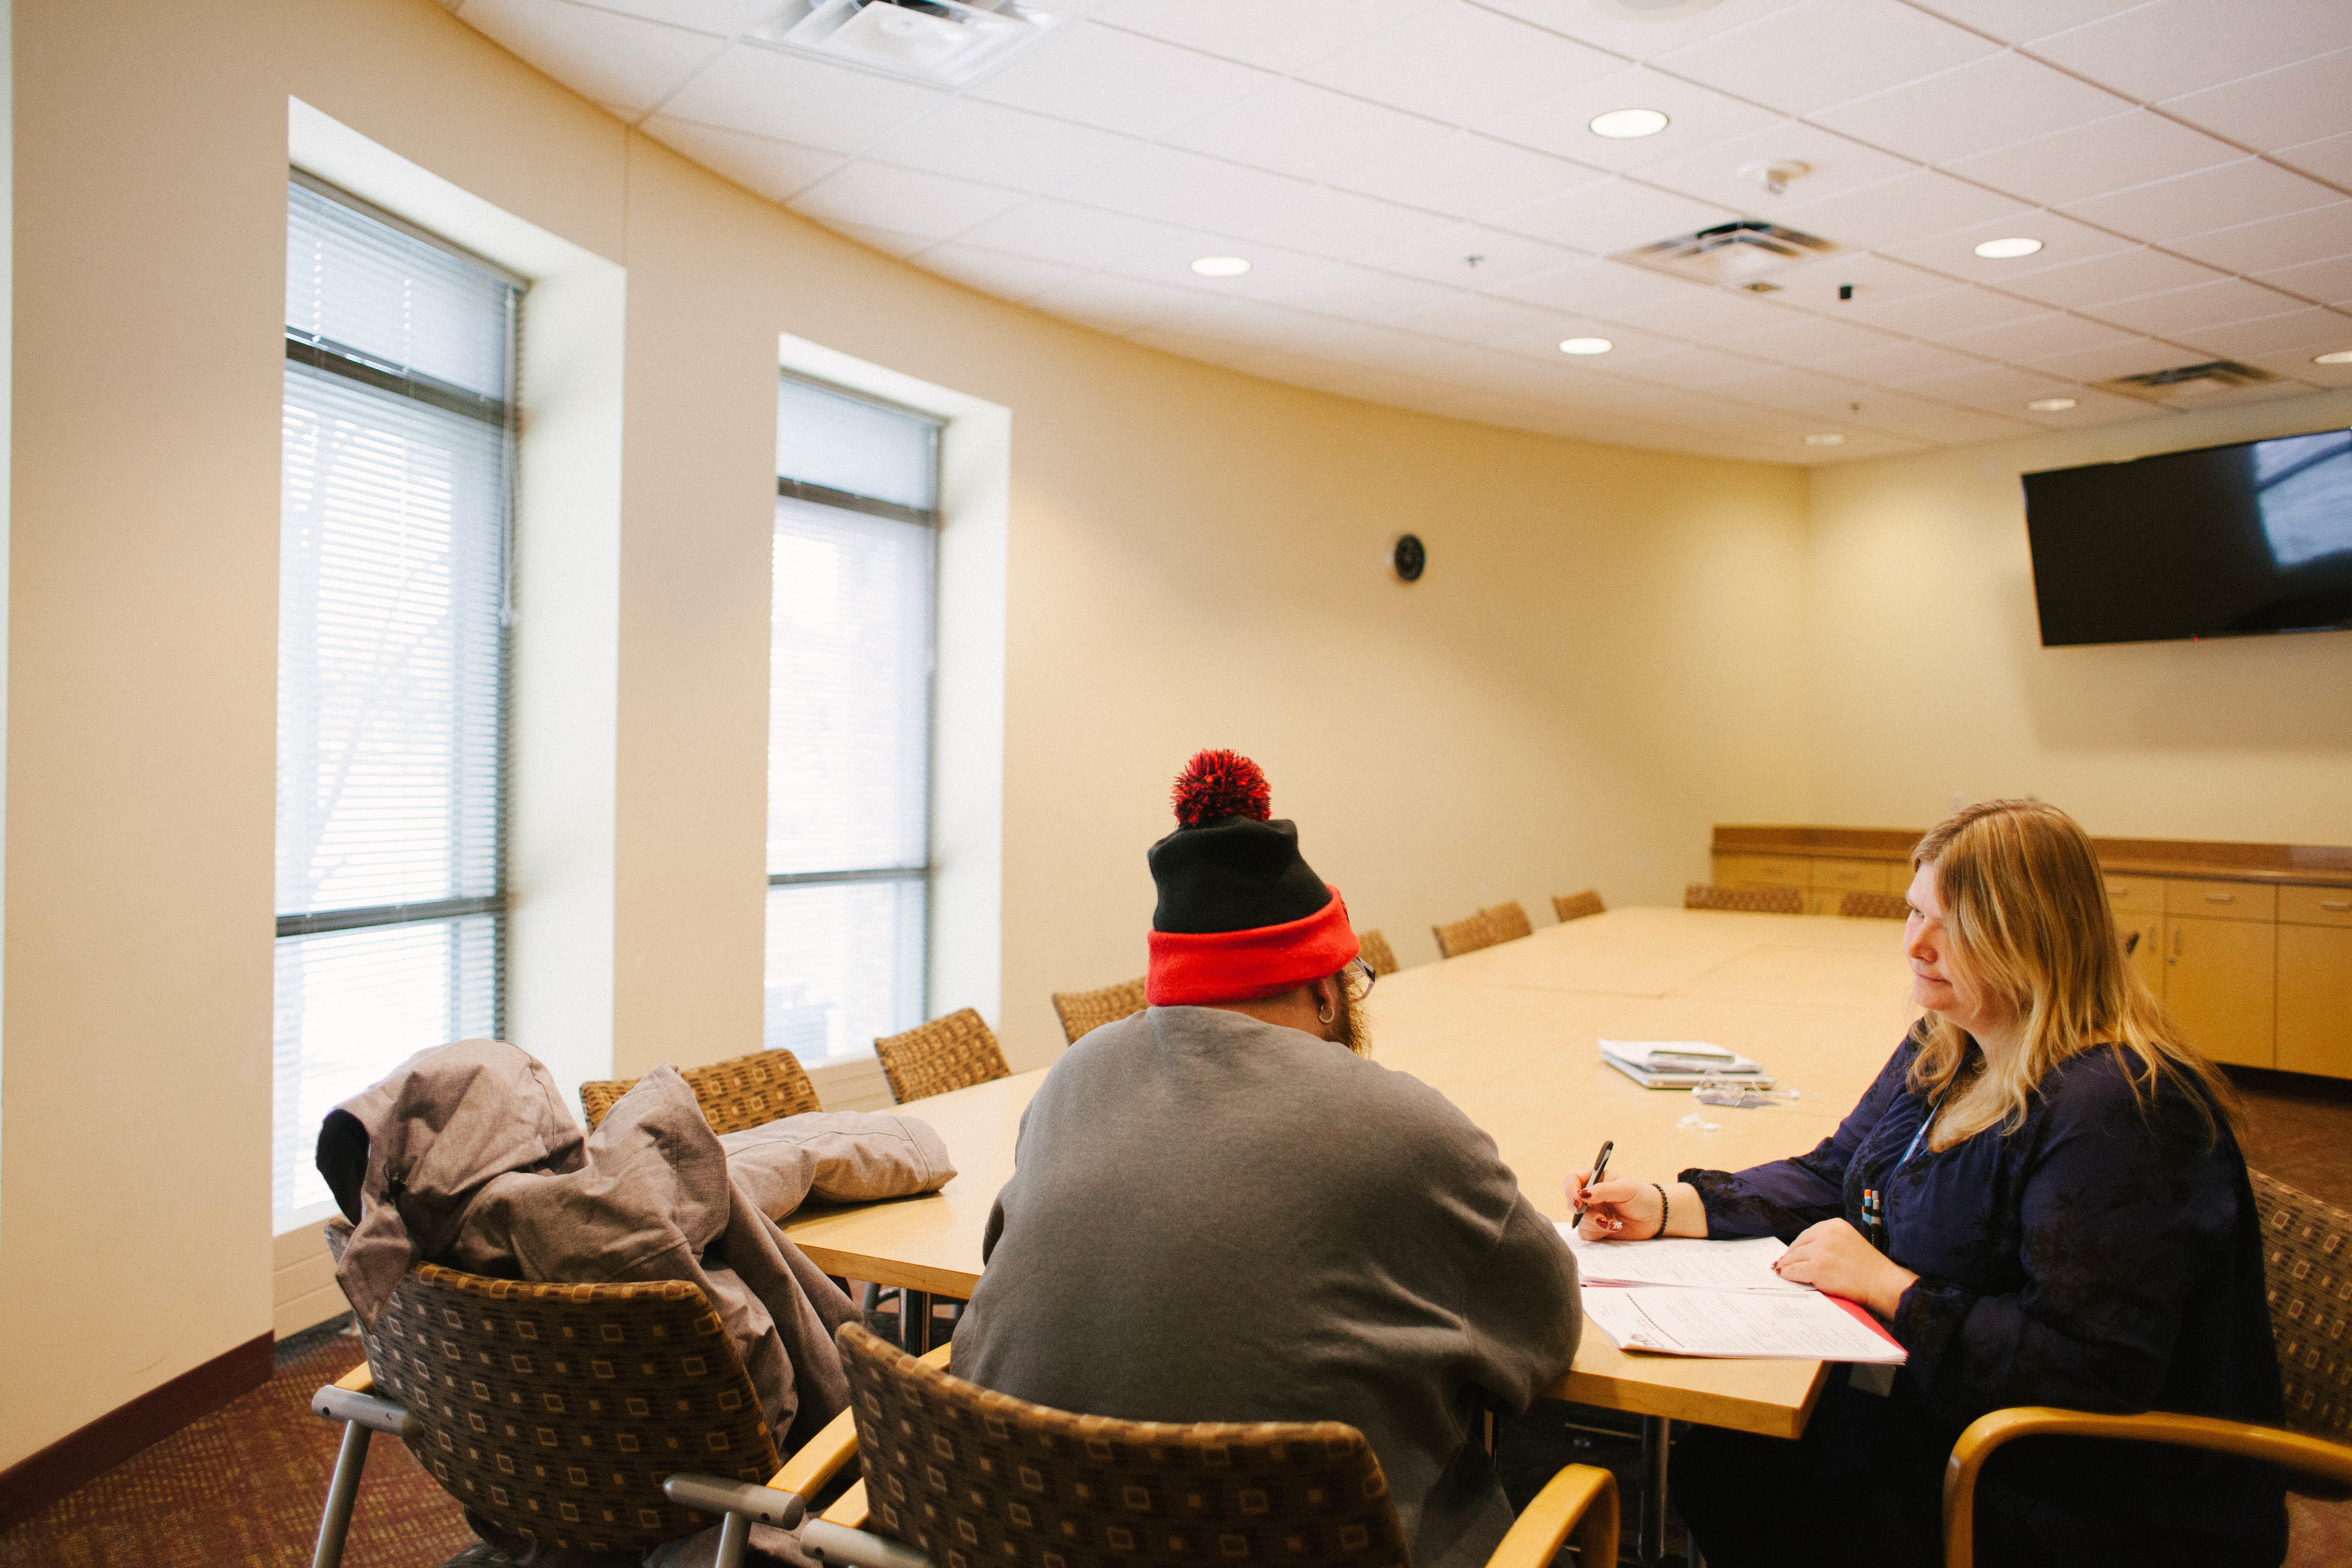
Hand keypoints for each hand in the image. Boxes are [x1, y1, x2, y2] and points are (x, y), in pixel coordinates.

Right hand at [1568, 1171, 1662, 1241]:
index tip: (1578, 1200)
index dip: (1570, 1190)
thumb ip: (1602, 1191)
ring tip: (1614, 1223)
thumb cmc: (1641, 1197)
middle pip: (1572, 1203)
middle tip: (1599, 1217)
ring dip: (1595, 1224)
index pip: (1572, 1181)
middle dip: (1583, 1212)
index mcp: (1594, 1180)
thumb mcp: (1624, 1189)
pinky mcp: (1596, 1229)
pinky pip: (1587, 1233)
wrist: (1654, 1217)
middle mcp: (1590, 1196)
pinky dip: (1599, 1232)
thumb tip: (1582, 1194)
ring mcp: (1592, 1213)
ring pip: (1580, 1221)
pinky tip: (1614, 1228)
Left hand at [1772, 1219, 1917, 1318]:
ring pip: (1794, 1257)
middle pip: (1799, 1244)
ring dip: (1785, 1264)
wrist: (1880, 1281)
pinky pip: (1795, 1271)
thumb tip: (1807, 1248)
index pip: (1808, 1233)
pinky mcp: (1817, 1269)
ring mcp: (1820, 1252)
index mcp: (1835, 1224)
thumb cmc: (1869, 1265)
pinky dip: (1788, 1273)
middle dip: (1789, 1254)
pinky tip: (1785, 1275)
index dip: (1797, 1244)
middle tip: (1781, 1261)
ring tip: (1780, 1269)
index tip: (1792, 1250)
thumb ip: (1830, 1240)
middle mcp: (1826, 1235)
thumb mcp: (1850, 1239)